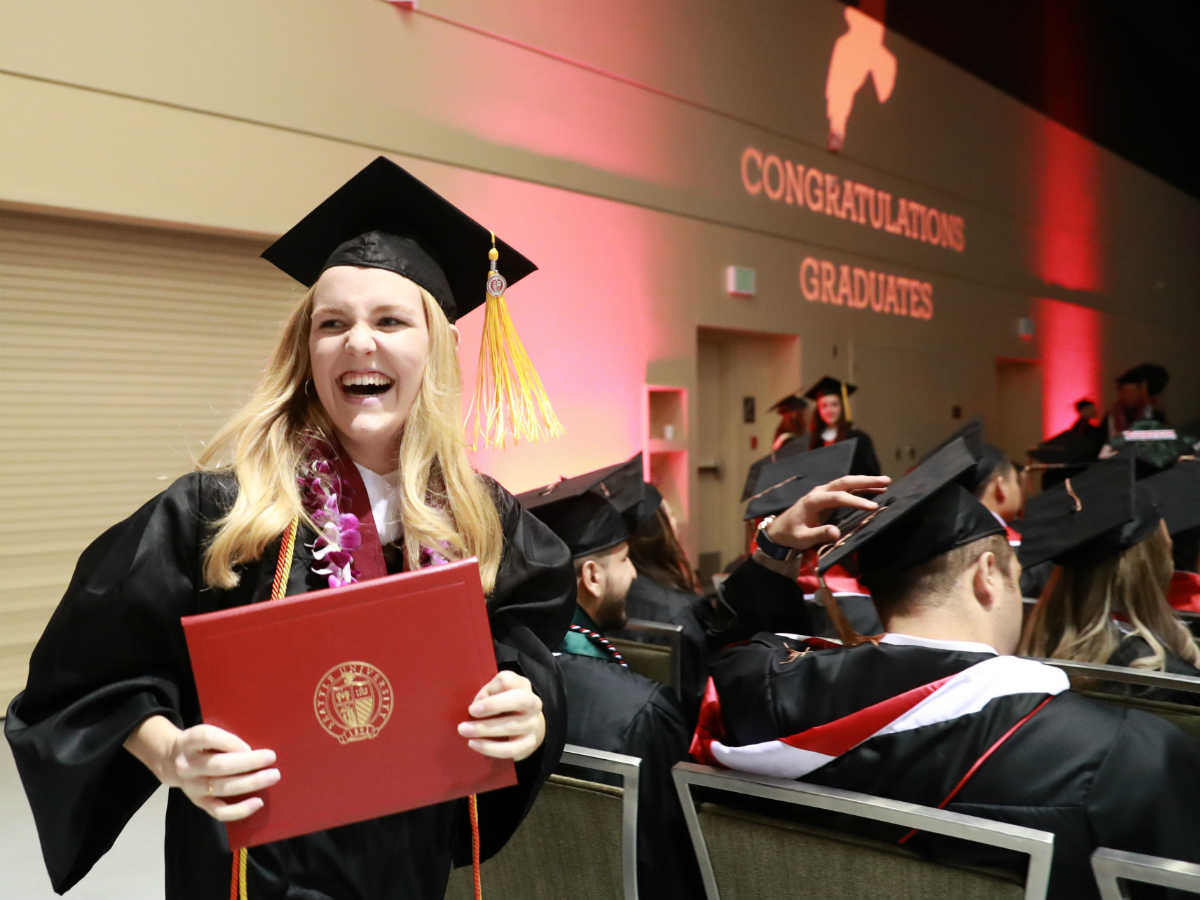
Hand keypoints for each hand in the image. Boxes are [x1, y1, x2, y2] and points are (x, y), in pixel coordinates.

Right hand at [124, 715, 278, 821]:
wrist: (170, 761)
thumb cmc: (199, 744)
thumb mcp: (205, 733)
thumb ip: (223, 738)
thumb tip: (254, 748)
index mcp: (189, 741)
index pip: (206, 737)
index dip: (229, 741)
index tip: (248, 745)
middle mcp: (187, 765)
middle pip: (218, 765)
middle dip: (248, 762)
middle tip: (271, 757)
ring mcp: (192, 786)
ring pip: (222, 787)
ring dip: (250, 783)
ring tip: (273, 776)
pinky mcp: (198, 802)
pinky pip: (219, 811)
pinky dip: (239, 810)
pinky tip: (258, 802)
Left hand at [457, 670, 544, 761]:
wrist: (524, 724)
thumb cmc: (501, 704)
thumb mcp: (495, 692)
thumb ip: (486, 693)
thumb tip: (476, 706)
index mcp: (521, 685)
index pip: (507, 680)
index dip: (490, 689)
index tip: (474, 702)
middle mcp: (533, 702)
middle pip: (519, 700)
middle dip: (494, 705)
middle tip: (470, 711)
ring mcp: (533, 724)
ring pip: (512, 727)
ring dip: (485, 729)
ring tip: (465, 731)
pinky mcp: (529, 743)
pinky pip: (511, 749)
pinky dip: (491, 748)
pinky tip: (474, 744)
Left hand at [764, 474, 890, 549]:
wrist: (780, 529)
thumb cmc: (791, 534)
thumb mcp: (802, 538)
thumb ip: (818, 535)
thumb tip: (837, 533)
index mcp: (813, 501)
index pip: (838, 497)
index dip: (856, 501)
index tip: (872, 507)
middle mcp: (819, 492)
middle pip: (844, 482)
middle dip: (865, 481)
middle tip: (886, 480)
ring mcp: (823, 492)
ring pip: (846, 483)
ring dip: (865, 482)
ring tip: (885, 482)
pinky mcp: (827, 496)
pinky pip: (845, 489)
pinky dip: (860, 488)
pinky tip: (874, 490)